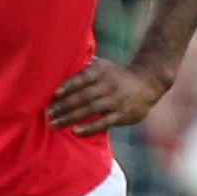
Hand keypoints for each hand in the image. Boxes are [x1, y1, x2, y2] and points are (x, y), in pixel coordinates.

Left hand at [45, 54, 175, 138]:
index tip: (53, 95)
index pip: (83, 78)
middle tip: (48, 113)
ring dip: (70, 118)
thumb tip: (57, 63)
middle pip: (84, 96)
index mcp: (103, 71)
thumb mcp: (104, 66)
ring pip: (91, 110)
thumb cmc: (117, 75)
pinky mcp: (123, 114)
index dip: (68, 86)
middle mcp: (110, 85)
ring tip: (54, 124)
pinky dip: (89, 128)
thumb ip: (84, 66)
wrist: (148, 82)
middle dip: (64, 105)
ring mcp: (117, 100)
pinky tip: (75, 132)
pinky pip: (104, 123)